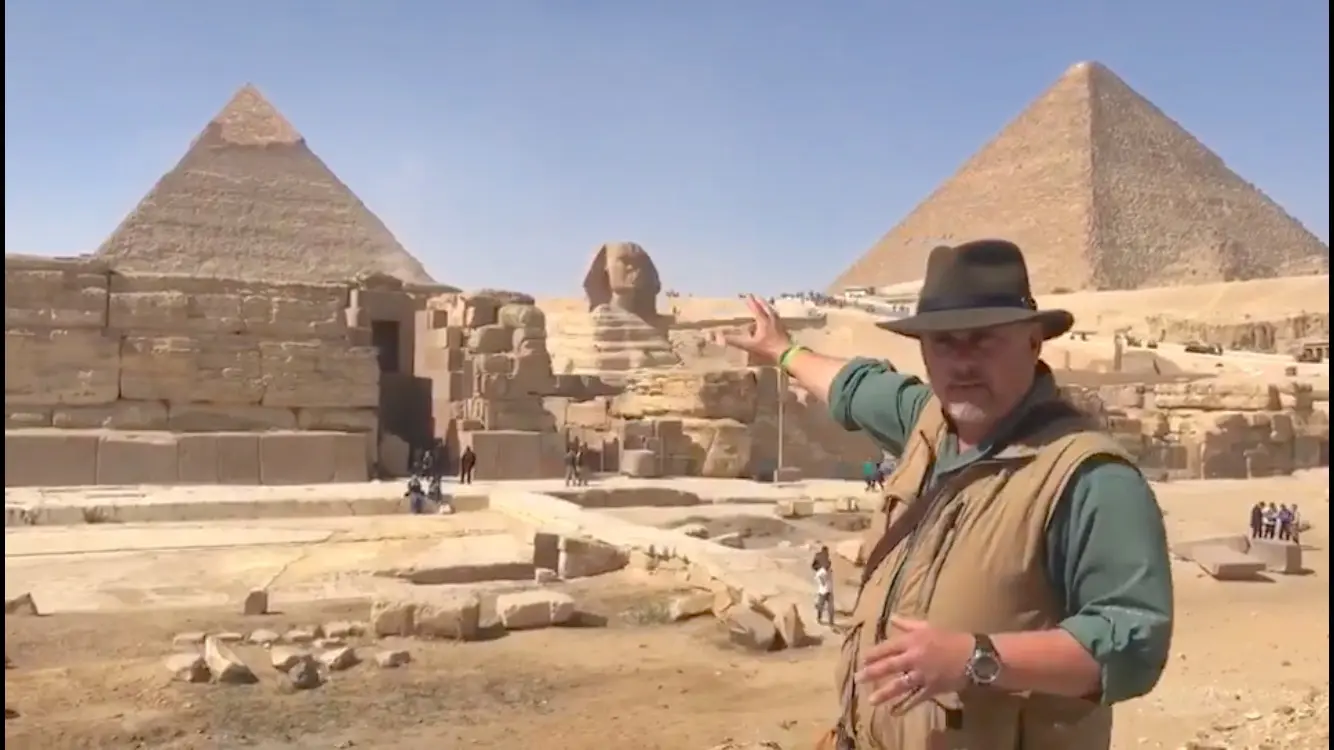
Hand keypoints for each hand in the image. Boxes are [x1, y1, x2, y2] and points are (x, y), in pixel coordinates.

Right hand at [720, 294, 792, 363]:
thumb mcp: (749, 345)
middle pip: (766, 308)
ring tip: (766, 305)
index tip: (748, 296)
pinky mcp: (784, 331)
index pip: (756, 309)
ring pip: (773, 313)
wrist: (787, 354)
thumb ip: (735, 341)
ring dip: (768, 308)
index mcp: (763, 321)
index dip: (751, 302)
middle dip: (761, 302)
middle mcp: (772, 320)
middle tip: (757, 297)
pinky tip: (774, 320)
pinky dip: (774, 316)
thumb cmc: (768, 349)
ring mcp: (779, 325)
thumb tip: (721, 337)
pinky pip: (778, 319)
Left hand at [856, 616, 974, 712]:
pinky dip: (906, 705)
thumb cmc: (951, 638)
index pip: (887, 647)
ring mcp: (922, 674)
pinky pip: (916, 698)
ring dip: (884, 692)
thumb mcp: (929, 627)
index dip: (874, 654)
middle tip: (858, 678)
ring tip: (871, 700)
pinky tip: (896, 711)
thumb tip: (892, 618)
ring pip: (899, 685)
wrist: (974, 656)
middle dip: (871, 673)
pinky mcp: (932, 688)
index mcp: (912, 641)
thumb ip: (908, 624)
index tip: (862, 659)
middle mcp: (914, 657)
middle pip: (888, 666)